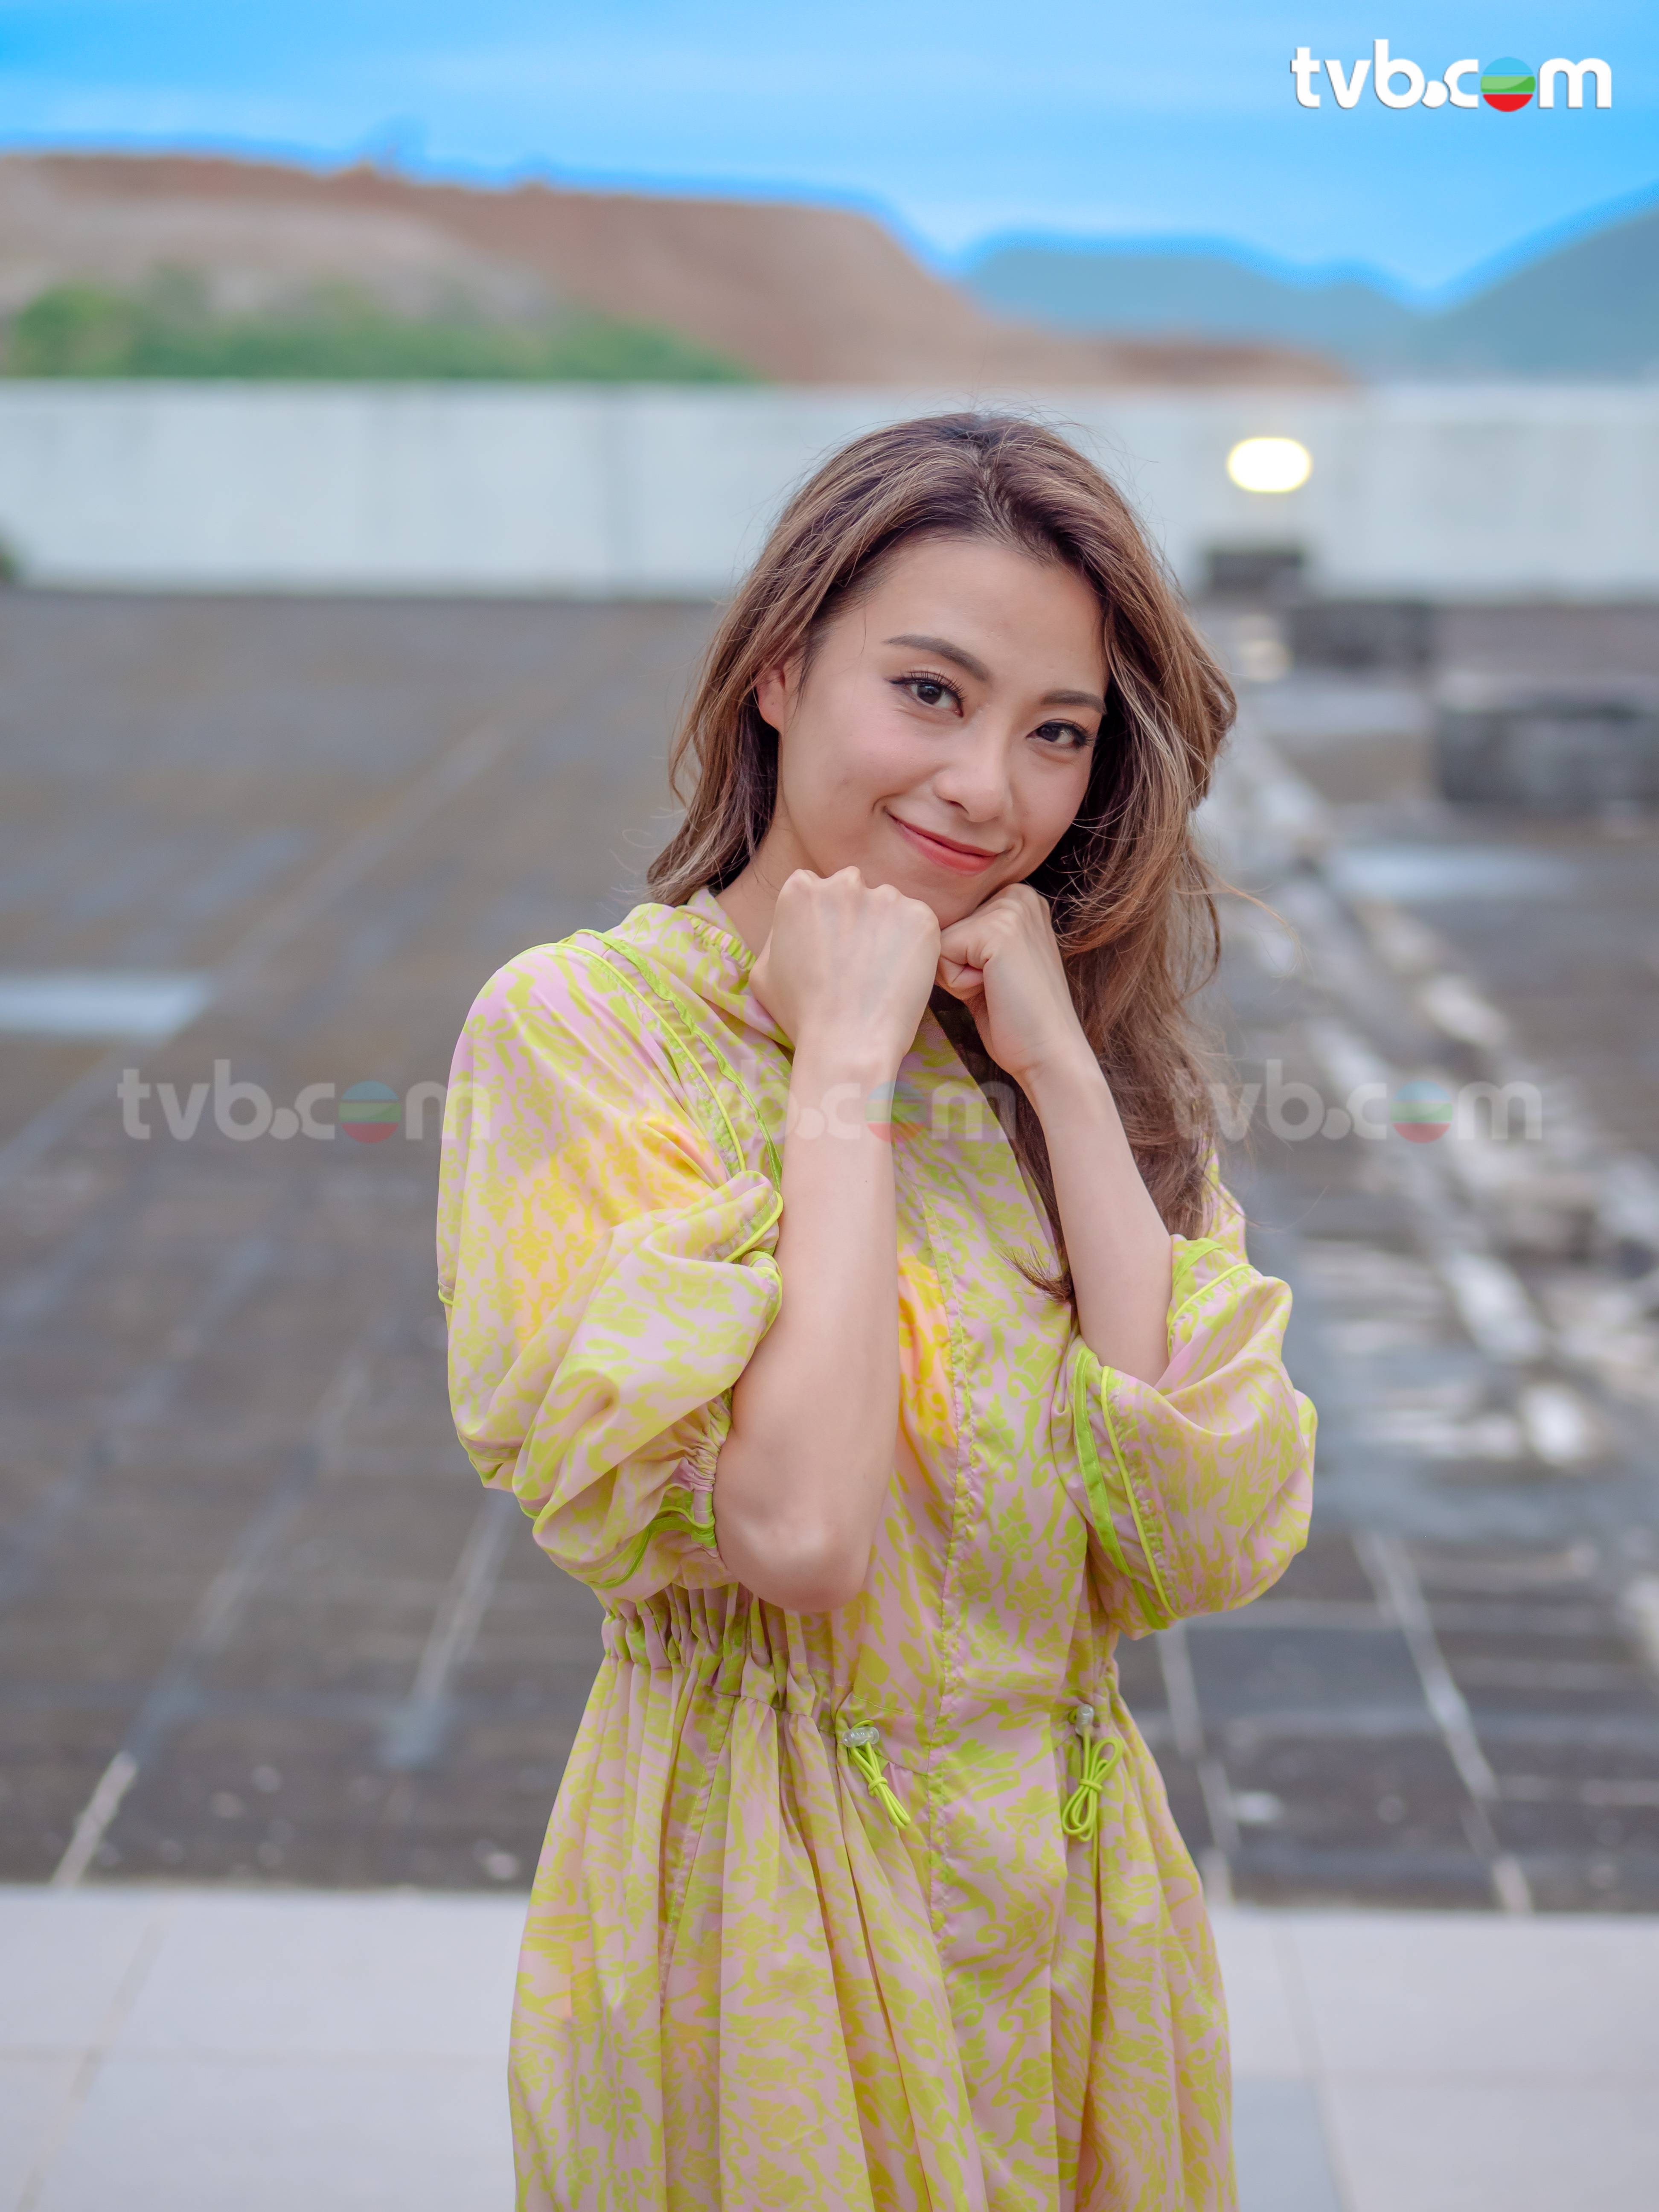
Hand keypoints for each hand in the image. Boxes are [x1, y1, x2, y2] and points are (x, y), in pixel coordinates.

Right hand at [751, 867, 940, 1071]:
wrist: (847, 1044)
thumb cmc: (801, 1014)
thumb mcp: (763, 972)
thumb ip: (778, 936)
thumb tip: (792, 927)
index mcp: (801, 889)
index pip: (816, 888)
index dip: (825, 919)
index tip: (831, 946)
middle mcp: (844, 883)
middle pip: (854, 890)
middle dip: (857, 917)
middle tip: (857, 960)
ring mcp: (886, 897)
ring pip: (889, 906)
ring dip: (887, 930)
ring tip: (881, 973)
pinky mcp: (921, 918)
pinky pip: (919, 924)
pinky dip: (915, 946)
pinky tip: (901, 975)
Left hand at [936, 884, 1093, 1088]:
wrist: (1049, 1053)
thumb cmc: (1016, 1018)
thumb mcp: (987, 964)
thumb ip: (965, 938)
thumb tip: (917, 928)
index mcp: (1017, 898)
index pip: (951, 920)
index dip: (960, 960)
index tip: (997, 980)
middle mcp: (1017, 894)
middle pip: (942, 926)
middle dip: (956, 965)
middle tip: (996, 987)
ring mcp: (1010, 908)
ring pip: (939, 940)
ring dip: (956, 975)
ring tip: (995, 989)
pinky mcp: (998, 930)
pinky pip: (942, 954)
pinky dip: (958, 983)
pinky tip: (992, 991)